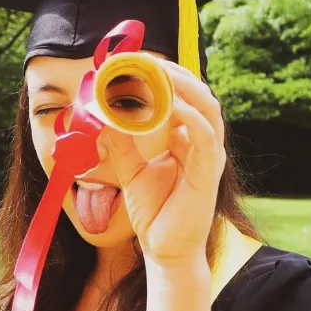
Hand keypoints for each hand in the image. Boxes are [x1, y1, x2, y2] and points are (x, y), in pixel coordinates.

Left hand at [106, 59, 225, 265]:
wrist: (165, 250)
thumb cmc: (155, 211)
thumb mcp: (131, 170)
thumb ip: (121, 143)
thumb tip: (102, 116)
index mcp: (185, 138)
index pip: (180, 97)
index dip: (161, 76)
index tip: (132, 62)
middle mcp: (200, 142)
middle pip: (197, 94)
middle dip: (172, 72)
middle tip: (142, 59)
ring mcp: (208, 155)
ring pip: (207, 106)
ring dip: (184, 85)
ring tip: (158, 71)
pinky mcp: (208, 172)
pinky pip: (205, 135)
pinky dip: (190, 116)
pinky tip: (172, 105)